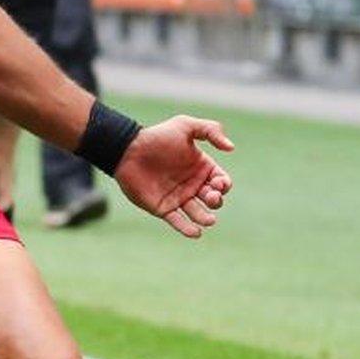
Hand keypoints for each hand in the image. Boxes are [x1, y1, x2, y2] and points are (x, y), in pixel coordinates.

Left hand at [113, 114, 234, 237]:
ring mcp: (178, 197)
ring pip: (198, 212)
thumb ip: (211, 130)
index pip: (221, 181)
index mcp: (201, 167)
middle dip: (216, 200)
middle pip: (213, 198)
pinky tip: (196, 233)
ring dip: (205, 218)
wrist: (128, 150)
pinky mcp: (163, 208)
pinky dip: (187, 229)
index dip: (224, 184)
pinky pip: (178, 221)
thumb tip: (231, 147)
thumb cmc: (157, 136)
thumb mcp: (185, 125)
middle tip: (210, 196)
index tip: (219, 183)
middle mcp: (192, 184)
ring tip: (208, 220)